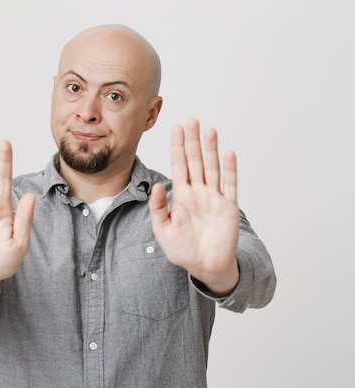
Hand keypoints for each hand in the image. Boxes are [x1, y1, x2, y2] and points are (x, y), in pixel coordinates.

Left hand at [148, 119, 239, 295]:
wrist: (204, 267)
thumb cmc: (183, 249)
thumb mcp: (162, 230)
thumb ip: (158, 208)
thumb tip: (158, 185)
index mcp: (181, 196)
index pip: (179, 165)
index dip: (177, 147)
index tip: (176, 128)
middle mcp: (198, 192)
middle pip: (195, 161)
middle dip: (193, 142)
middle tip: (192, 121)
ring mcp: (214, 198)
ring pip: (212, 168)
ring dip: (211, 150)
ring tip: (209, 130)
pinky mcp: (228, 207)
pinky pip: (230, 185)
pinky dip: (229, 169)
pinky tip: (228, 153)